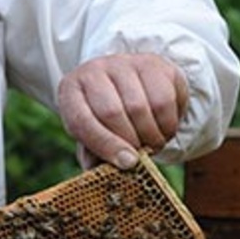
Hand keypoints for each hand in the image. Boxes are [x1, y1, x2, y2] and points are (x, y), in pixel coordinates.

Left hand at [57, 53, 188, 169]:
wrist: (125, 81)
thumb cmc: (103, 116)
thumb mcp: (91, 133)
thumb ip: (93, 154)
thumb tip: (104, 175)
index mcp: (70, 90)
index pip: (82, 120)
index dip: (105, 145)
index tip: (127, 164)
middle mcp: (93, 70)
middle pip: (112, 112)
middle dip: (131, 142)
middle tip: (142, 156)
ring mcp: (123, 63)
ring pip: (142, 107)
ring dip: (152, 135)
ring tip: (152, 143)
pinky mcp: (152, 63)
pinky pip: (165, 100)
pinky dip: (168, 124)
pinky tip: (163, 128)